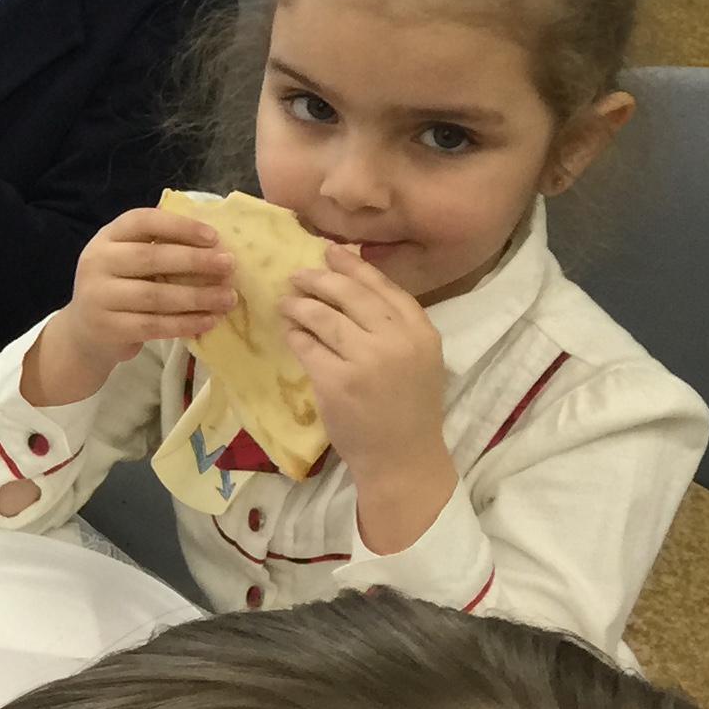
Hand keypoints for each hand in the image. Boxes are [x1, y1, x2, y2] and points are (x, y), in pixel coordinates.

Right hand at [24, 207, 235, 406]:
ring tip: (228, 298)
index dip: (178, 226)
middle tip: (229, 265)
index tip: (213, 236)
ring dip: (197, 296)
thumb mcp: (129, 260)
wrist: (85, 332)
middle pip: (149, 258)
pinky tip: (208, 321)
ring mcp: (98, 296)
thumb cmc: (121, 288)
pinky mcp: (107, 327)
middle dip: (194, 261)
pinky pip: (153, 325)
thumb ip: (160, 249)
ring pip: (155, 296)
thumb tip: (217, 247)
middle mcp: (97, 262)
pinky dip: (184, 323)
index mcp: (107, 237)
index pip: (141, 221)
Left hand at [282, 242, 455, 546]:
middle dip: (319, 279)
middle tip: (297, 275)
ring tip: (287, 303)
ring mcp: (367, 361)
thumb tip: (351, 283)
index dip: (354, 266)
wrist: (402, 456)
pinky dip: (296, 337)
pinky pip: (307, 347)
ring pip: (323, 317)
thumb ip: (394, 324)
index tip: (330, 251)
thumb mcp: (417, 358)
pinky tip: (290, 333)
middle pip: (350, 294)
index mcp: (421, 332)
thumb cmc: (407, 406)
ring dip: (300, 306)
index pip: (383, 286)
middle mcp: (397, 341)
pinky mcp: (337, 381)